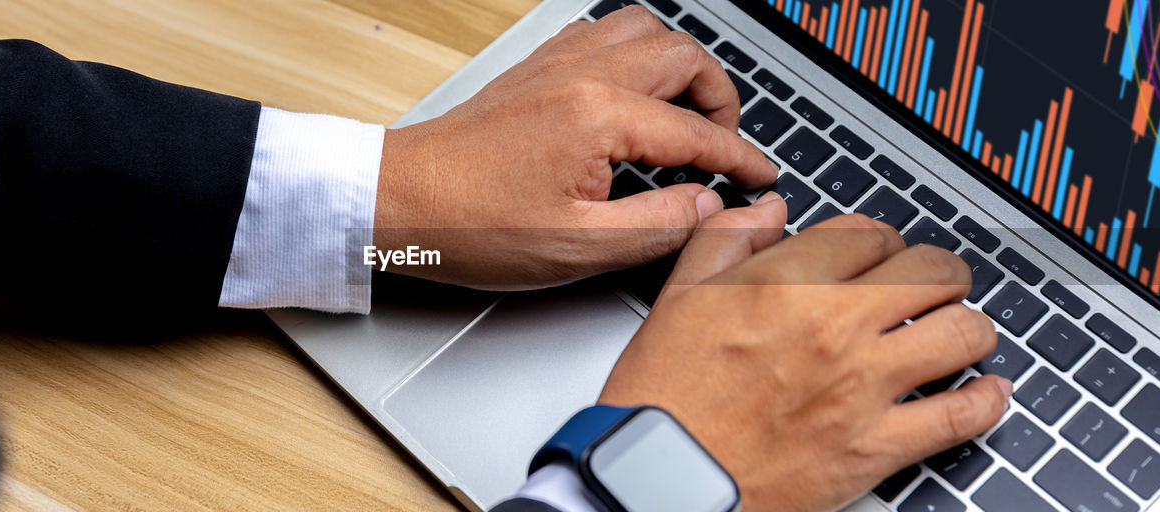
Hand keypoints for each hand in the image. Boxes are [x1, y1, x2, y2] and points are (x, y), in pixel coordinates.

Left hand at [374, 6, 776, 289]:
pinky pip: (603, 33)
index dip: (739, 158)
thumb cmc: (469, 224)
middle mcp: (581, 74)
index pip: (696, 131)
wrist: (399, 199)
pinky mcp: (534, 68)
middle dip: (720, 99)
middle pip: (682, 58)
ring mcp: (555, 63)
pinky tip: (633, 91)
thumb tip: (709, 207)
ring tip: (687, 110)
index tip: (760, 178)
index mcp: (599, 116)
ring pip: (644, 30)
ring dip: (679, 64)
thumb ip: (658, 227)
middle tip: (725, 144)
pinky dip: (635, 54)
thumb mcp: (577, 248)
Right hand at [599, 210, 1011, 511]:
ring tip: (960, 331)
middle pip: (931, 273)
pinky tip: (987, 391)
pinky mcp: (876, 447)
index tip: (877, 252)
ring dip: (968, 327)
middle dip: (938, 273)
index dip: (878, 240)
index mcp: (787, 283)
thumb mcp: (678, 297)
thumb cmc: (663, 396)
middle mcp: (835, 327)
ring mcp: (864, 387)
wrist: (662, 476)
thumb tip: (769, 211)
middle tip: (932, 284)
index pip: (868, 235)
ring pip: (961, 334)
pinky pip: (960, 416)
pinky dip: (986, 401)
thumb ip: (726, 240)